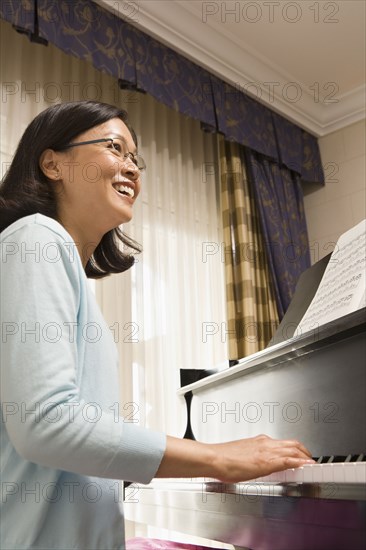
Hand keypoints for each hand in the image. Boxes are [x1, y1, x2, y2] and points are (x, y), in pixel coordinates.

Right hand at [155, 434, 313, 480]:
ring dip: (306, 456)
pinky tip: (307, 467)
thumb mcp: (240, 455)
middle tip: (311, 460)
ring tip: (313, 464)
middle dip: (305, 451)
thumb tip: (252, 463)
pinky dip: (301, 462)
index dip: (295, 449)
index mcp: (259, 442)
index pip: (282, 443)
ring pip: (294, 449)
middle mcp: (265, 443)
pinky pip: (289, 459)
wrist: (215, 458)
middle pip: (292, 444)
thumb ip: (250, 457)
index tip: (300, 455)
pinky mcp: (267, 461)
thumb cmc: (222, 458)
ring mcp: (267, 450)